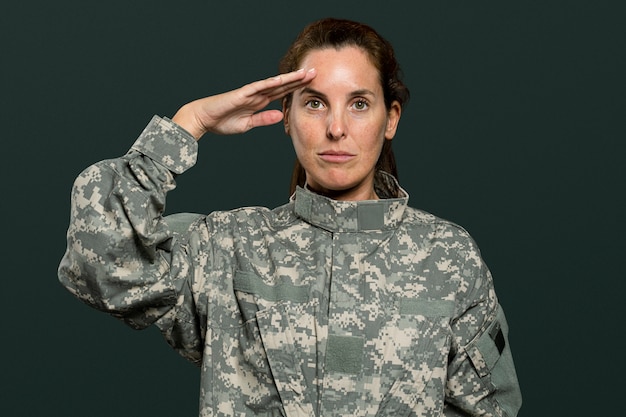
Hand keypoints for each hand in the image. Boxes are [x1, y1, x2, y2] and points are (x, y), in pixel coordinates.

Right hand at [172, 68, 315, 139]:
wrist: (203, 118)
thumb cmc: (223, 121)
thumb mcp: (248, 124)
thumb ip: (263, 119)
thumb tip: (280, 115)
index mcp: (259, 102)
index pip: (282, 93)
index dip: (296, 88)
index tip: (312, 85)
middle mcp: (257, 95)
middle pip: (282, 86)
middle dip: (298, 79)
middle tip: (316, 72)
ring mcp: (250, 93)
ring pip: (274, 84)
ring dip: (289, 78)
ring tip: (304, 73)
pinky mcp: (242, 94)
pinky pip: (258, 87)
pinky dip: (270, 83)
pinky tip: (282, 80)